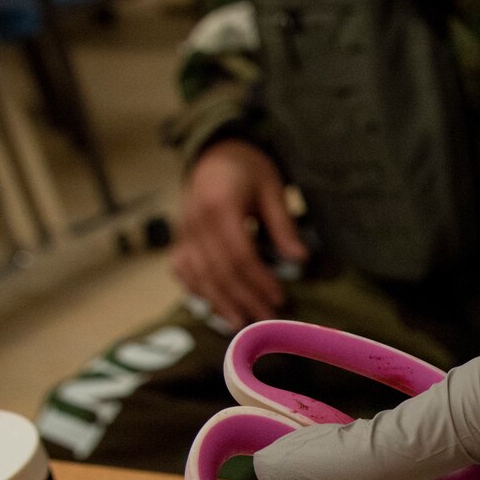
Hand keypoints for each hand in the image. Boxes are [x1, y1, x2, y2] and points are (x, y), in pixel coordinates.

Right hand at [171, 140, 308, 330]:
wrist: (215, 154)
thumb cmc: (248, 170)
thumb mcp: (271, 188)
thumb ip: (282, 224)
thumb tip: (300, 259)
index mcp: (218, 205)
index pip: (239, 254)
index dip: (259, 280)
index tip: (280, 298)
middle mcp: (194, 221)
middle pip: (219, 271)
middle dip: (244, 299)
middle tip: (267, 321)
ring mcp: (183, 231)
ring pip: (198, 275)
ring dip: (220, 303)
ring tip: (242, 325)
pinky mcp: (179, 239)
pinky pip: (182, 270)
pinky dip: (197, 291)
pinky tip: (215, 309)